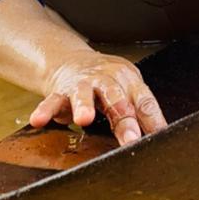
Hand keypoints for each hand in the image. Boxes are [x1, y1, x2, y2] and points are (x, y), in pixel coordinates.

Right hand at [29, 51, 166, 145]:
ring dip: (84, 105)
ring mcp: (82, 85)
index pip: (143, 101)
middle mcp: (106, 80)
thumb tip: (159, 137)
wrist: (72, 62)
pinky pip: (52, 101)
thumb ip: (140, 114)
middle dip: (123, 118)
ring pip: (84, 94)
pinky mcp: (61, 91)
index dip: (152, 120)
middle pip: (117, 98)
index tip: (157, 138)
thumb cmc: (106, 82)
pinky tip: (39, 121)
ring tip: (84, 119)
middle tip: (130, 138)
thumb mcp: (127, 92)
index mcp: (128, 81)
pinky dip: (45, 110)